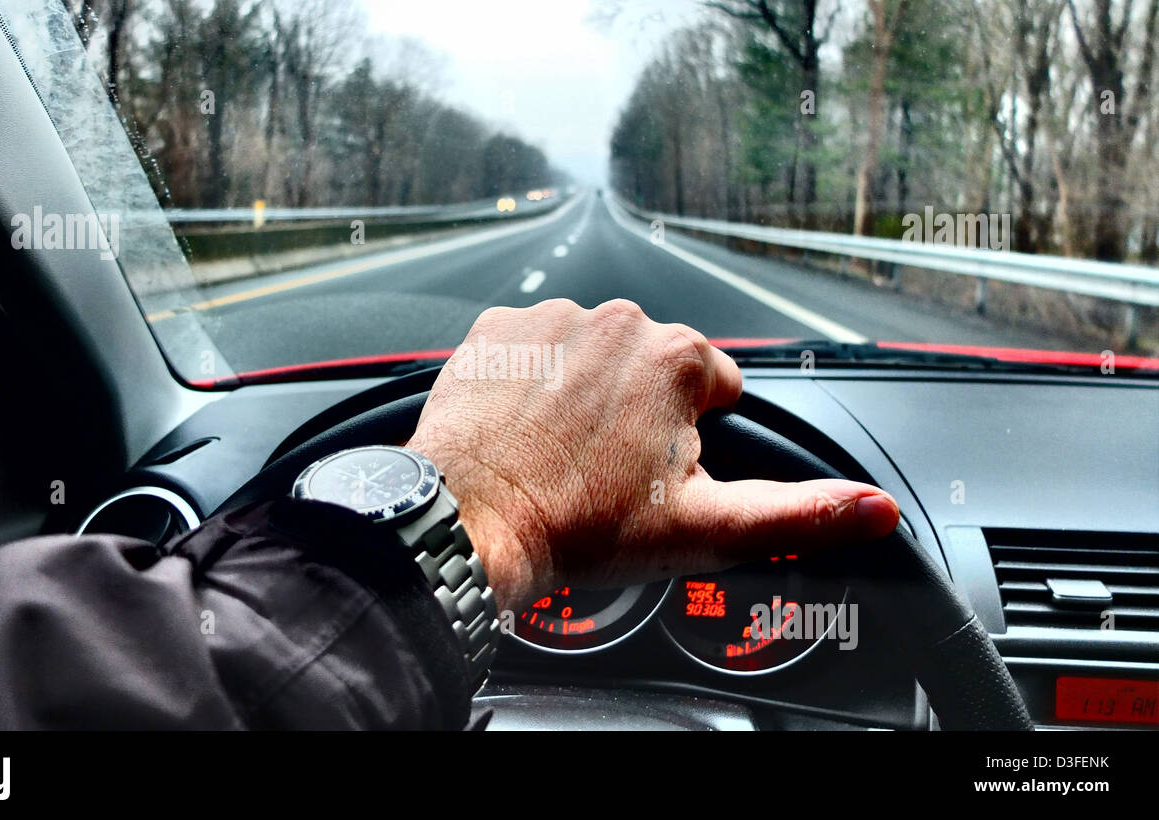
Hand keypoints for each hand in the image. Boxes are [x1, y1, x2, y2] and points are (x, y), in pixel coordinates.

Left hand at [407, 299, 898, 611]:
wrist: (473, 520)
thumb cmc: (580, 525)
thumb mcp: (705, 530)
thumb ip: (798, 514)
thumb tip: (873, 508)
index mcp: (679, 359)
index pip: (713, 386)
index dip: (692, 436)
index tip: (655, 471)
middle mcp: (618, 320)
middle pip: (651, 367)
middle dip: (640, 411)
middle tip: (607, 470)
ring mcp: (550, 318)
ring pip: (590, 354)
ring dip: (584, 391)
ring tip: (560, 451)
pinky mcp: (496, 328)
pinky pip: (531, 346)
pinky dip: (531, 378)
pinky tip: (523, 425)